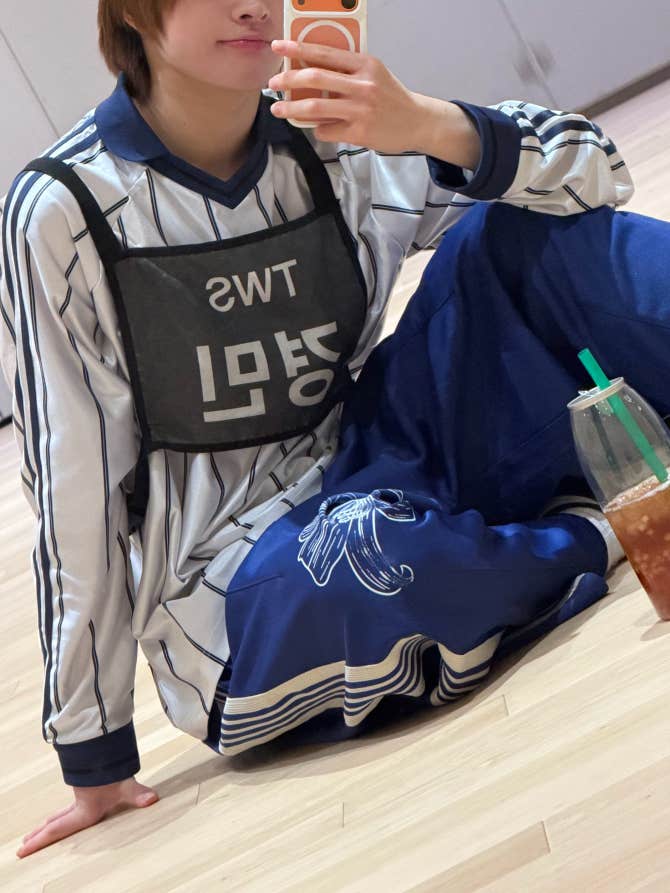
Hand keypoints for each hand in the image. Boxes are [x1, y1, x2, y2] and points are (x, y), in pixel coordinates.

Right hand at [16, 776, 158, 857]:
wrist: (100, 746)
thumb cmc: (110, 768)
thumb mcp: (125, 785)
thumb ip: (138, 794)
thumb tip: (153, 800)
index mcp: (84, 810)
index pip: (58, 829)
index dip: (40, 841)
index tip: (22, 849)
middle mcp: (79, 804)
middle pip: (53, 823)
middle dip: (39, 836)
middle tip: (22, 846)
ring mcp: (79, 793)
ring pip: (58, 812)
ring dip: (47, 824)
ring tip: (35, 832)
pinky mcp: (82, 783)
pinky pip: (66, 804)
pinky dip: (57, 813)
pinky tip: (56, 814)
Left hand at [267, 39, 424, 152]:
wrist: (417, 121)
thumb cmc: (392, 98)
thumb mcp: (374, 74)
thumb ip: (347, 71)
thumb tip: (312, 71)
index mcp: (365, 64)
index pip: (325, 52)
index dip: (298, 49)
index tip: (279, 47)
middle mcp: (362, 85)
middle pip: (315, 78)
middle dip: (288, 79)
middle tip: (273, 83)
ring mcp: (360, 110)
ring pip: (316, 107)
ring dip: (292, 109)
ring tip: (278, 109)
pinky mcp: (360, 132)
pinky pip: (327, 130)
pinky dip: (317, 130)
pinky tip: (317, 129)